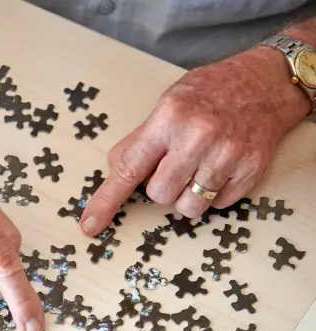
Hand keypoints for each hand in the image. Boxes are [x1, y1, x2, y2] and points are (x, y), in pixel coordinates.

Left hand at [80, 46, 311, 235]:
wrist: (265, 81)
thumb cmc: (209, 93)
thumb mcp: (166, 105)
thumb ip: (139, 141)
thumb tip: (115, 171)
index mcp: (168, 118)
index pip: (128, 168)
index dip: (107, 200)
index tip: (89, 224)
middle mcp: (198, 136)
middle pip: (159, 195)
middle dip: (162, 187)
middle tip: (176, 164)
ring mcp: (227, 154)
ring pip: (188, 207)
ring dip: (188, 195)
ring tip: (199, 166)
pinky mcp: (251, 169)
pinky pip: (217, 205)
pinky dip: (214, 194)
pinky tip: (221, 167)